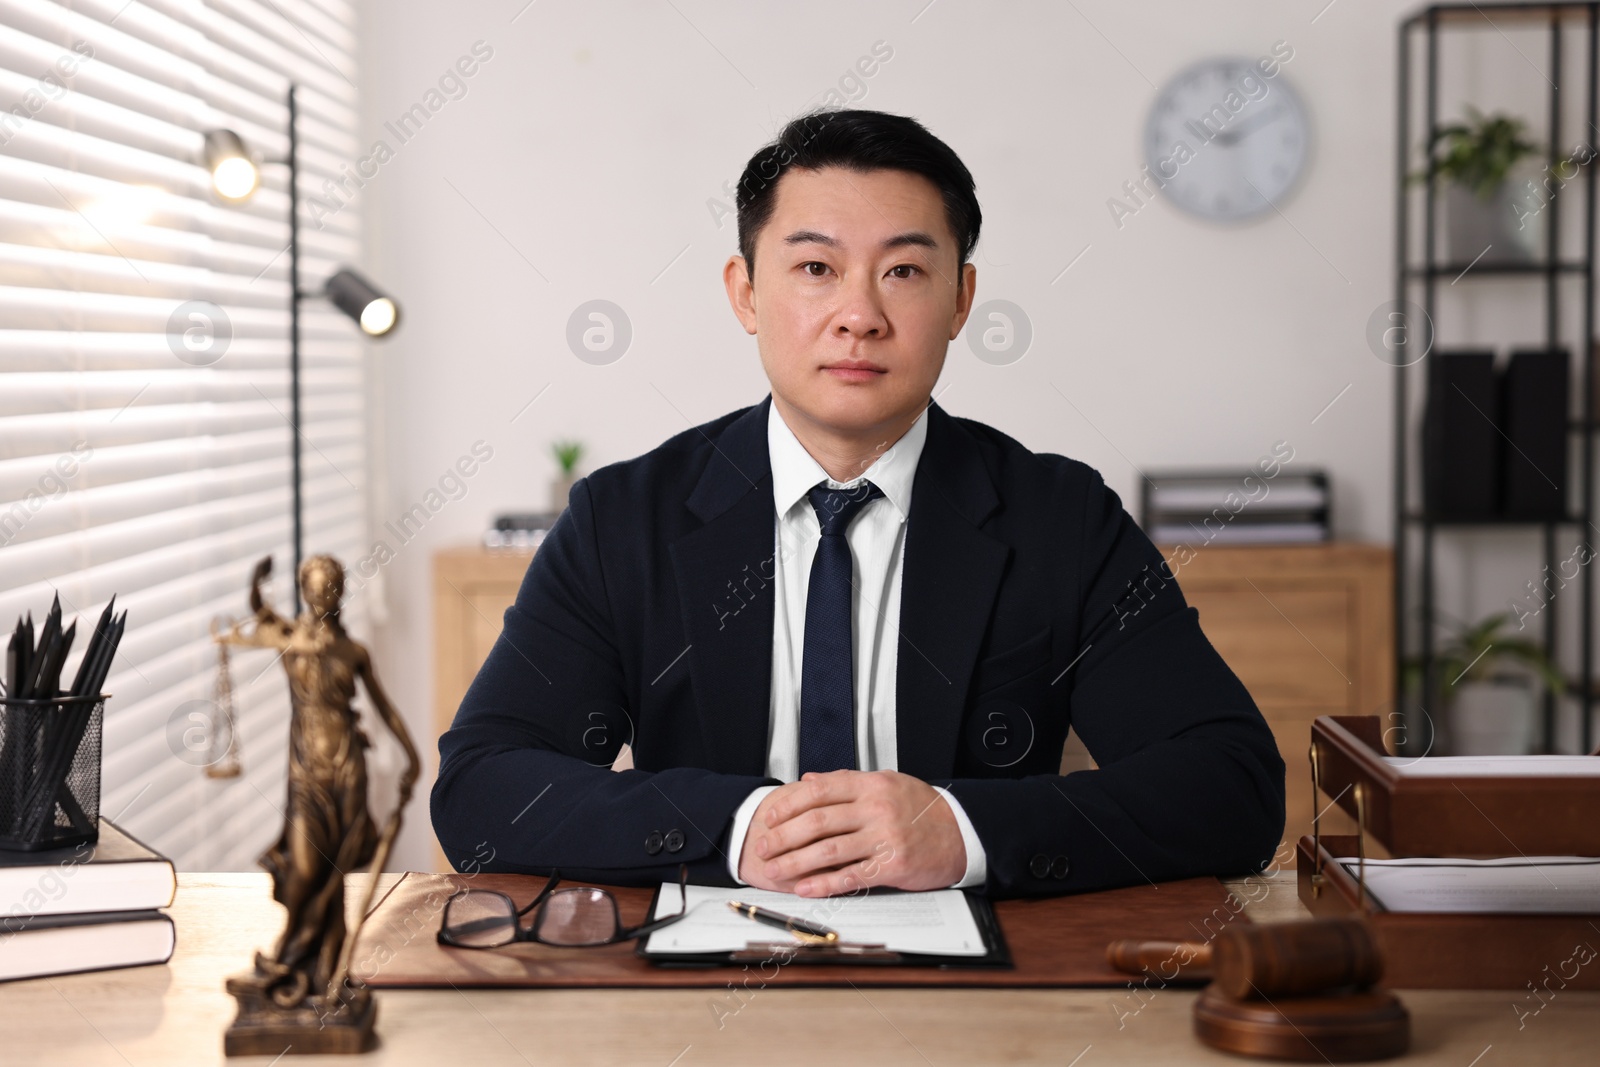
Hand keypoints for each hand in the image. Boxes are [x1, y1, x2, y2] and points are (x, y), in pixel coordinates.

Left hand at [738, 770, 966, 897]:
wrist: (961, 832)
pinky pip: (851, 876)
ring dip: (796, 863)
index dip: (789, 805)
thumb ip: (847, 782)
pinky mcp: (893, 865)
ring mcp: (884, 837)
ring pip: (829, 850)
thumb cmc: (921, 808)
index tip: (770, 817)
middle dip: (784, 836)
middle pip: (818, 821)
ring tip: (774, 871)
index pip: (819, 791)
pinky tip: (805, 888)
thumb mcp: (887, 782)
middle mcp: (876, 808)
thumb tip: (808, 780)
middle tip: (763, 846)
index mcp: (871, 785)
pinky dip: (824, 883)